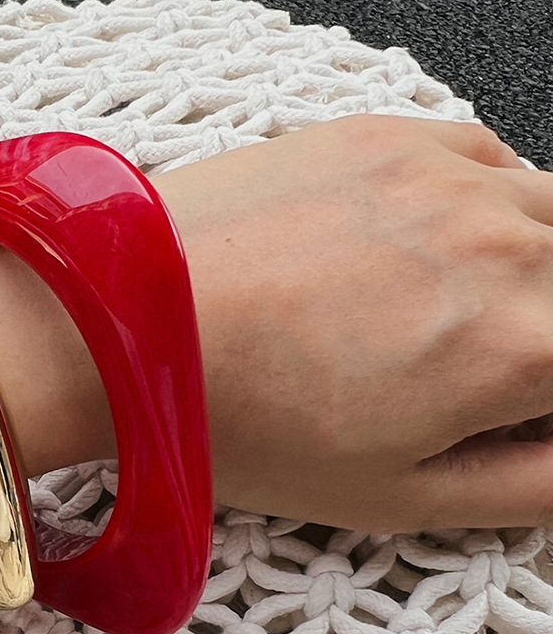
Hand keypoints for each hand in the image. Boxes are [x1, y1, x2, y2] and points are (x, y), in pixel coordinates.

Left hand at [151, 113, 552, 531]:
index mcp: (523, 349)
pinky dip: (488, 203)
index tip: (515, 414)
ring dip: (531, 269)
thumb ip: (528, 483)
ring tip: (443, 317)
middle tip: (470, 374)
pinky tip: (430, 245)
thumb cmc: (235, 421)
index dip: (548, 404)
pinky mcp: (389, 136)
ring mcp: (450, 178)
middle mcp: (510, 246)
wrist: (123, 327)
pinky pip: (488, 157)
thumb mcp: (393, 497)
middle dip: (542, 336)